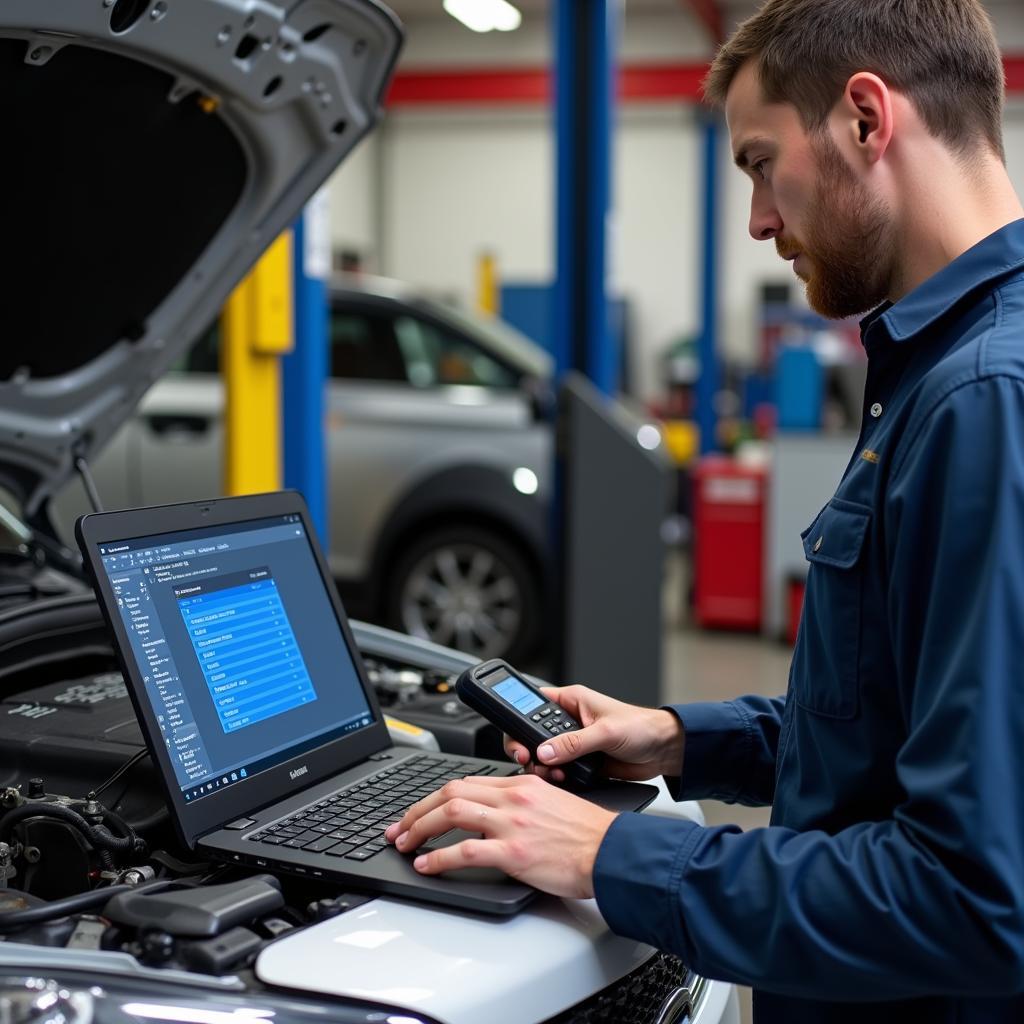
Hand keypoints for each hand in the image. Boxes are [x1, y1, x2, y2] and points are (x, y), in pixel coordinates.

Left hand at [383, 774, 616, 898]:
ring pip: (451, 814)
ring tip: (406, 845)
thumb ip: (520, 803)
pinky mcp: (514, 853)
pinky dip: (439, 858)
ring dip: (420, 829)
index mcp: (521, 784)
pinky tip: (427, 865)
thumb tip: (492, 815)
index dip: (435, 798)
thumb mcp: (552, 803)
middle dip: (417, 811)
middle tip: (400, 828)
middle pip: (450, 793)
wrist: (612, 852)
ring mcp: (511, 824)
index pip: (466, 783)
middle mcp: (512, 799)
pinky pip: (465, 851)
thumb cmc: (589, 834)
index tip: (419, 813)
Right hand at [504, 685, 684, 783]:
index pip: (533, 706)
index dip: (519, 721)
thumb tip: (545, 751)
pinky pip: (560, 772)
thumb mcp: (605, 732)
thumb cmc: (641, 726)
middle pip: (533, 735)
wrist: (664, 751)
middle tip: (530, 761)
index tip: (519, 741)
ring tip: (553, 774)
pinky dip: (557, 779)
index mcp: (571, 702)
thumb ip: (573, 742)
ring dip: (544, 768)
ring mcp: (574, 744)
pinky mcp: (582, 763)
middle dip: (529, 750)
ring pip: (544, 757)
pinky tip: (563, 781)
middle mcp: (569, 721)